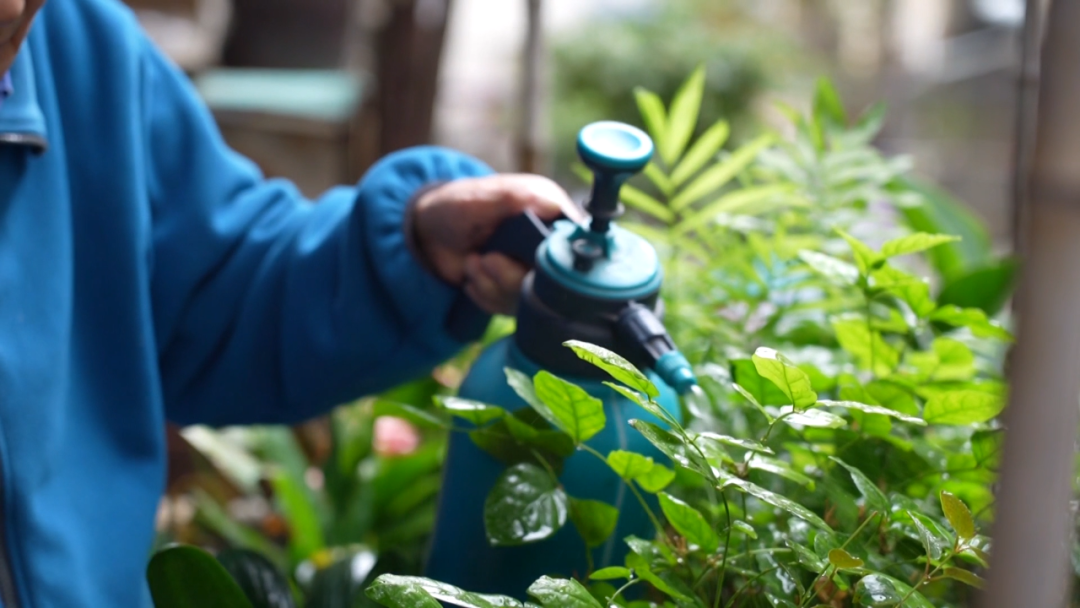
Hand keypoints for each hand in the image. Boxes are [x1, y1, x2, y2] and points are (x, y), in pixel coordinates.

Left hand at [412, 174, 581, 314]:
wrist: (431, 234)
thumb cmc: (457, 206)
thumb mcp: (480, 197)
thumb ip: (512, 198)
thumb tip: (550, 203)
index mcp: (550, 211)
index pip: (571, 244)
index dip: (552, 258)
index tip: (525, 262)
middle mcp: (547, 243)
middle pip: (551, 279)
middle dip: (510, 275)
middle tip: (485, 259)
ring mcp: (533, 270)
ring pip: (530, 298)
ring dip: (492, 286)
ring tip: (472, 263)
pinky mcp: (518, 290)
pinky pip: (511, 308)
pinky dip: (486, 297)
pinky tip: (473, 278)